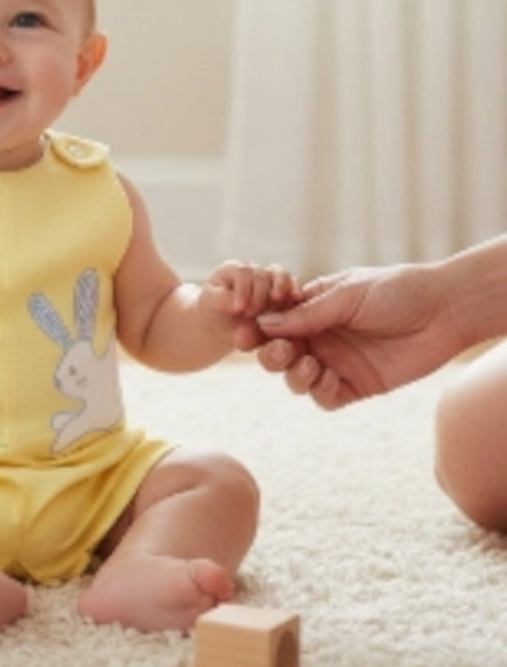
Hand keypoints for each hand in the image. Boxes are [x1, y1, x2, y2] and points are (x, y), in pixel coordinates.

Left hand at [201, 260, 303, 341]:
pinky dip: (295, 290)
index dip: (242, 288)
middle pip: (261, 275)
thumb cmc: (214, 312)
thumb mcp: (210, 304)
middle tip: (251, 314)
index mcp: (233, 270)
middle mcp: (253, 271)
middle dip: (258, 295)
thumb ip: (221, 299)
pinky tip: (296, 299)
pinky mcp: (284, 294)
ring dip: (280, 287)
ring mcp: (270, 281)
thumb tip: (235, 302)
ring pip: (280, 275)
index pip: (242, 272)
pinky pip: (293, 286)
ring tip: (276, 300)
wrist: (225, 327)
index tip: (238, 308)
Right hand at [251, 264, 459, 408]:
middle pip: (277, 354)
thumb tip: (264, 324)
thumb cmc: (395, 291)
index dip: (255, 329)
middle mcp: (319, 337)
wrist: (443, 311)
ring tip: (310, 366)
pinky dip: (320, 392)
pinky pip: (325, 398)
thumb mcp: (345, 295)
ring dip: (294, 375)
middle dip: (271, 355)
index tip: (245, 334)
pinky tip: (331, 379)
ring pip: (296, 379)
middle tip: (283, 351)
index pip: (272, 323)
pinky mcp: (357, 386)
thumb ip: (306, 314)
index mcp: (311, 310)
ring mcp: (336, 362)